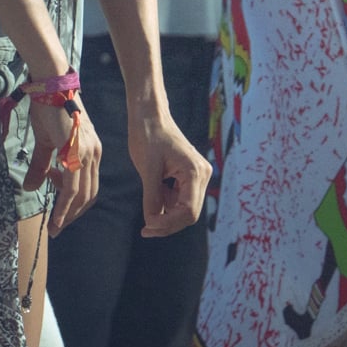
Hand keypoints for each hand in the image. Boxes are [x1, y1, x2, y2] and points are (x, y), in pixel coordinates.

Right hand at [26, 99, 100, 234]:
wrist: (50, 86)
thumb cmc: (48, 110)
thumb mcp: (46, 142)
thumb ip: (42, 165)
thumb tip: (29, 188)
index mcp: (90, 150)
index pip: (89, 186)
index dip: (76, 203)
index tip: (60, 214)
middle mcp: (94, 153)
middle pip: (90, 194)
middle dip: (74, 214)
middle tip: (57, 227)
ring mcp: (87, 152)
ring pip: (82, 194)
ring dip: (69, 214)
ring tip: (54, 226)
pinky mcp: (75, 152)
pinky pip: (72, 187)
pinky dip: (65, 206)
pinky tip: (56, 218)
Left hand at [130, 114, 211, 237]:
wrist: (150, 116)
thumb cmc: (148, 137)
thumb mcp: (148, 170)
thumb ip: (152, 198)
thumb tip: (152, 224)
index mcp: (195, 172)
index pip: (188, 211)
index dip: (168, 224)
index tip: (147, 227)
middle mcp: (202, 174)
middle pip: (189, 214)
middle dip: (168, 224)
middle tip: (144, 230)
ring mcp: (197, 175)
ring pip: (185, 209)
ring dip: (166, 215)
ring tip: (146, 212)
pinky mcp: (189, 176)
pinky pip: (180, 199)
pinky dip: (167, 205)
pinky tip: (153, 197)